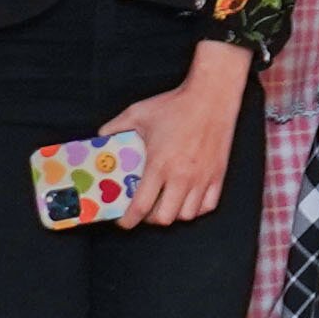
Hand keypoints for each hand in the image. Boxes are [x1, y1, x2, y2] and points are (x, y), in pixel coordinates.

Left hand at [101, 45, 251, 227]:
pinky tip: (188, 199)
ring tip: (165, 203)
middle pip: (164, 218)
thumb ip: (115, 128)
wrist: (212, 96)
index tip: (122, 221)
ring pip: (187, 215)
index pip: (141, 206)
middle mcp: (182, 176)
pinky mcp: (218, 174)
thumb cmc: (175, 105)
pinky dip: (196, 208)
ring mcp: (202, 178)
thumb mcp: (137, 113)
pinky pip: (208, 205)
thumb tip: (100, 137)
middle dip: (149, 219)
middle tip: (144, 209)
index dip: (128, 220)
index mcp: (159, 165)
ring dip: (173, 214)